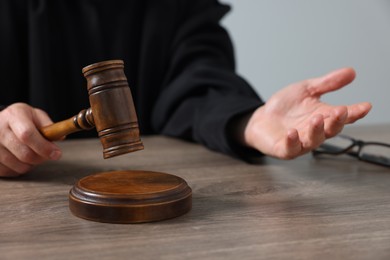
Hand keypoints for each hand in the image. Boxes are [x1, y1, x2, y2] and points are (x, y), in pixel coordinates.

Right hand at [0, 103, 61, 176]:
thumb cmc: (21, 119)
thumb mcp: (35, 115)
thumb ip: (48, 125)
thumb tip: (60, 137)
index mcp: (13, 116)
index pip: (27, 135)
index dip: (44, 147)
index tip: (56, 153)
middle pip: (25, 154)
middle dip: (41, 158)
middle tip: (47, 154)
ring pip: (19, 166)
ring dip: (32, 164)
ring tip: (32, 153)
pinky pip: (11, 172)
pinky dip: (20, 169)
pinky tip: (20, 158)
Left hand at [243, 67, 371, 158]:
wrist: (261, 119)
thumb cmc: (285, 107)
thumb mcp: (306, 90)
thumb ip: (327, 83)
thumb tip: (351, 72)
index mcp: (323, 117)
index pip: (342, 116)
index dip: (355, 112)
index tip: (365, 106)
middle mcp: (314, 131)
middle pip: (330, 130)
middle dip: (337, 121)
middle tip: (341, 111)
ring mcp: (300, 142)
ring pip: (313, 141)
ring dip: (316, 131)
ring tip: (316, 119)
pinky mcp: (284, 149)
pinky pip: (290, 148)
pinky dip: (292, 142)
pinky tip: (292, 132)